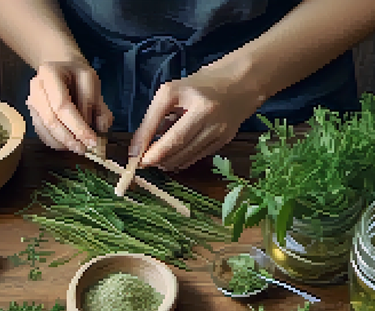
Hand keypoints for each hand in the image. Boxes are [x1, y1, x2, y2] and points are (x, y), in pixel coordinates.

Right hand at [27, 60, 113, 153]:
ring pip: (45, 129)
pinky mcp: (33, 114)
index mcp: (49, 74)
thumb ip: (96, 102)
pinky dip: (56, 142)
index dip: (77, 125)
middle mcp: (36, 89)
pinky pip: (42, 133)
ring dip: (63, 143)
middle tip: (86, 148)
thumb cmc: (76, 73)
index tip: (92, 139)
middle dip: (70, 138)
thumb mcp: (91, 79)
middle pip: (51, 120)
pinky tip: (70, 144)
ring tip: (80, 148)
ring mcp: (32, 102)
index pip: (62, 105)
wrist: (60, 67)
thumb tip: (100, 127)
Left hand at [130, 58, 264, 170]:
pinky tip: (173, 158)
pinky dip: (182, 160)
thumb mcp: (172, 92)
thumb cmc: (200, 85)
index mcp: (192, 98)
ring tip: (156, 160)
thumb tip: (139, 145)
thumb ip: (155, 117)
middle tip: (142, 163)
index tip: (133, 157)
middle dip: (156, 158)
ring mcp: (219, 129)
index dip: (148, 143)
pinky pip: (198, 156)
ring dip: (168, 162)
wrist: (241, 83)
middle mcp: (207, 114)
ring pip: (187, 155)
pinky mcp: (225, 140)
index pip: (163, 122)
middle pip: (177, 144)